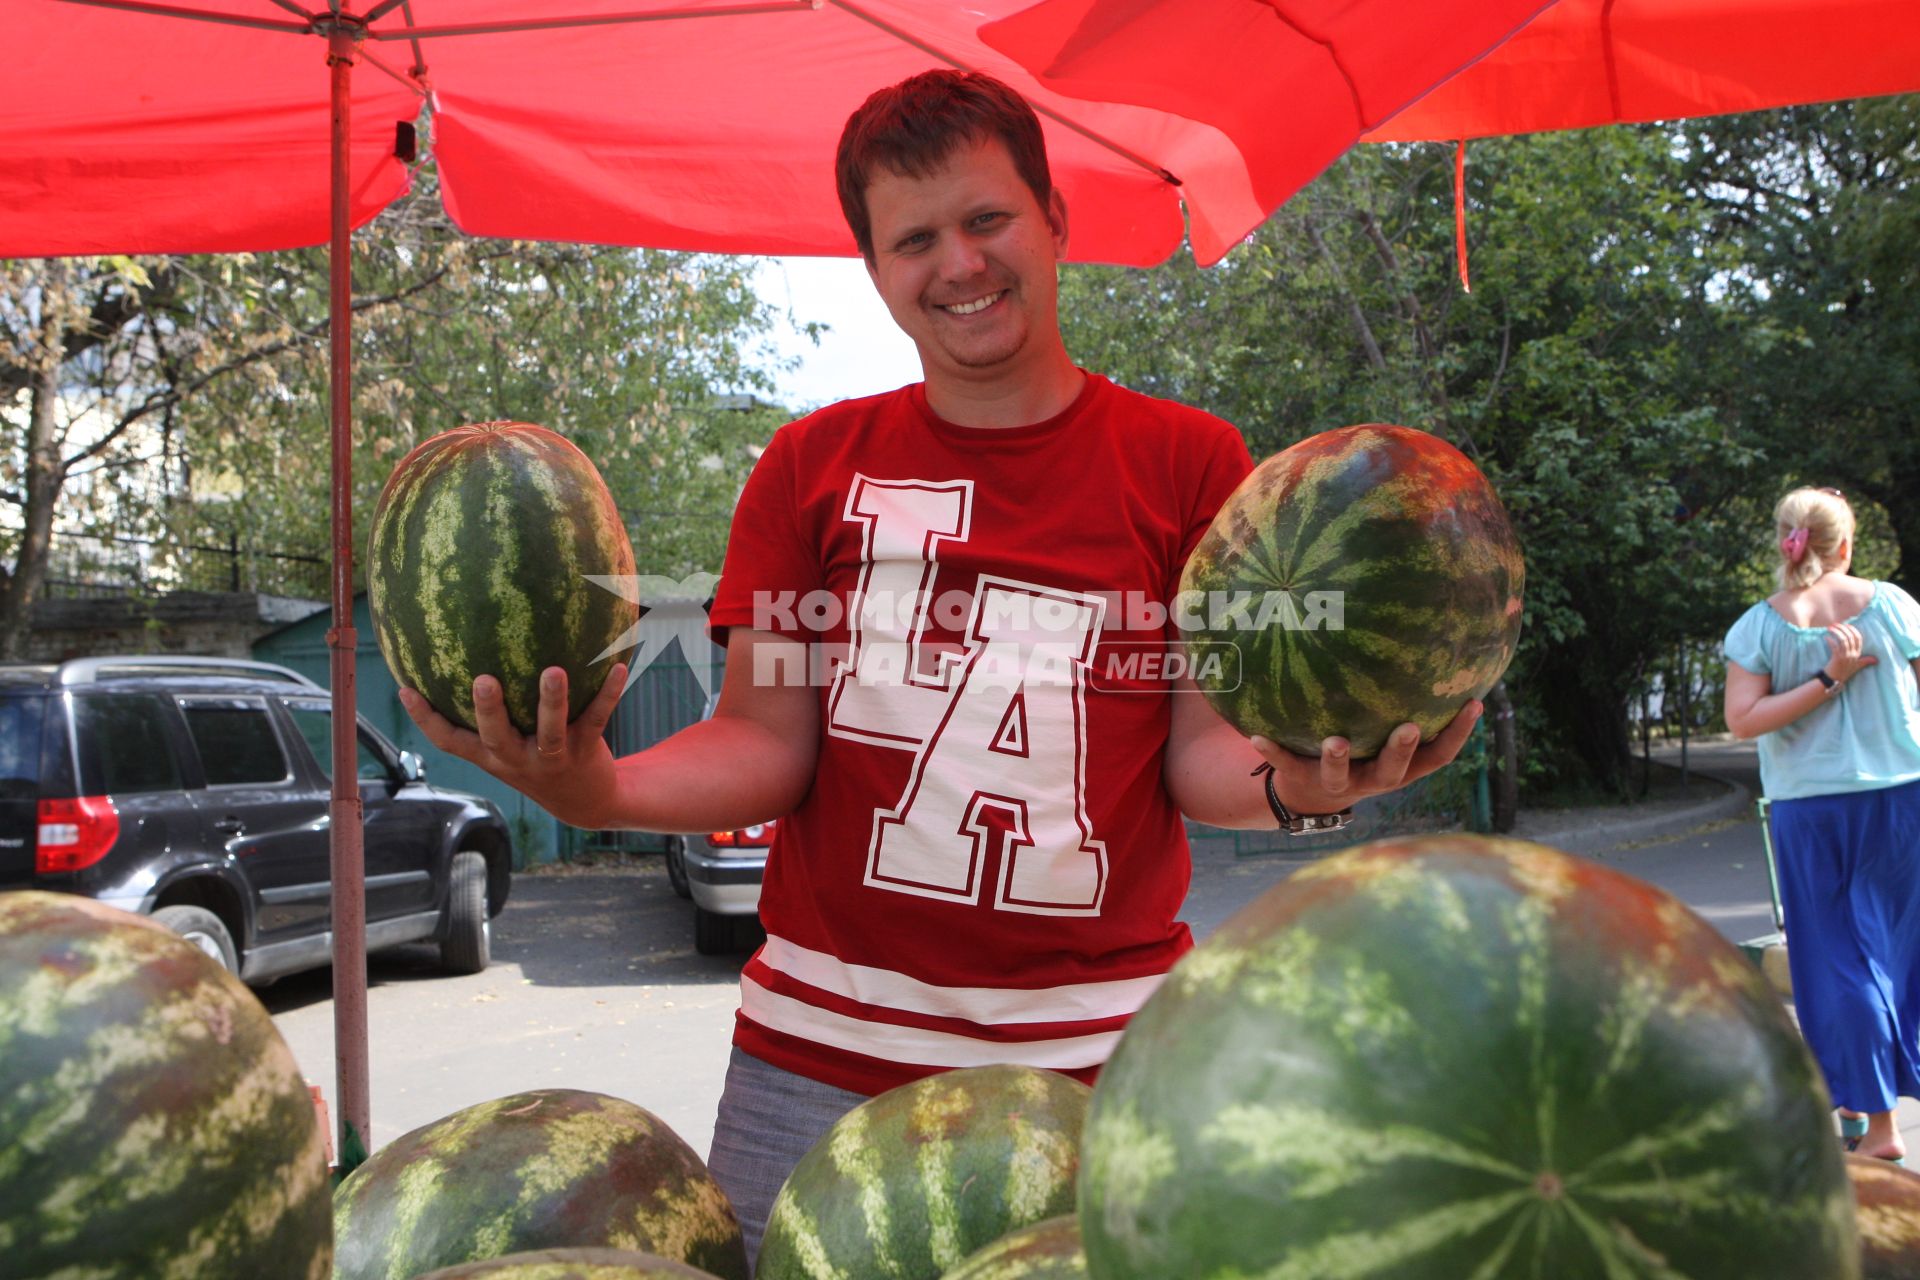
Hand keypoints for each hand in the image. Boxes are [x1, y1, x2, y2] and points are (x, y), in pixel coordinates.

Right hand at [397, 663, 628, 825]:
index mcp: (490, 756)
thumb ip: (490, 709)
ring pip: (549, 732)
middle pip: (496, 738)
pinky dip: (607, 694)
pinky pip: (596, 719)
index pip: (450, 741)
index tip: (405, 687)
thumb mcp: (508, 741)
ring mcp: (550, 759)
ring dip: (551, 701)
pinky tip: (618, 666)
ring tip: (554, 671)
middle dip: (488, 711)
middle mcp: (516, 759)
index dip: (425, 719)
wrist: (583, 802)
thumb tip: (467, 649)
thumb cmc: (535, 758)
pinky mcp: (584, 752)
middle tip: (482, 680)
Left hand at [1251, 701, 1483, 816]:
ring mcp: (1338, 783)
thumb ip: (1400, 702)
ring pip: (1340, 776)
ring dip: (1338, 759)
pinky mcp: (1302, 780)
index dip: (1459, 733)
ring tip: (1335, 740)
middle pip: (1394, 770)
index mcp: (1401, 768)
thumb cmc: (1361, 748)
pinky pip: (1287, 765)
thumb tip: (1427, 639)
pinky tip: (1256, 734)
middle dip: (1401, 750)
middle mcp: (1375, 779)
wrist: (1313, 795)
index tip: (1474, 702)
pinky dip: (1273, 750)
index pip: (1440, 756)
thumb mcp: (1384, 732)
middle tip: (1409, 727)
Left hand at [1824, 623, 1878, 684]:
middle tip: (1835, 624)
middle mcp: (1853, 654)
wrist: (1834, 680)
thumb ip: (1866, 661)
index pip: (1859, 638)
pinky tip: (1826, 637)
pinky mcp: (1837, 658)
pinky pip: (1834, 646)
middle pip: (1850, 637)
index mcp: (1858, 654)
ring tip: (1829, 628)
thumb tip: (1876, 660)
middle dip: (1843, 628)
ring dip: (1836, 632)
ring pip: (1843, 640)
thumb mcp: (1857, 666)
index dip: (1853, 630)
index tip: (1847, 625)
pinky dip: (1830, 640)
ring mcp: (1845, 656)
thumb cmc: (1845, 672)